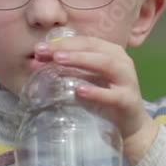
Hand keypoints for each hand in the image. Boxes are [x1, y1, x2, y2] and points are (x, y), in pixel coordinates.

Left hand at [35, 37, 159, 165]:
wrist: (129, 124)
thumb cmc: (105, 99)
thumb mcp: (85, 81)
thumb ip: (66, 70)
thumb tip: (36, 63)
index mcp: (111, 52)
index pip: (85, 41)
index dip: (62, 43)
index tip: (39, 48)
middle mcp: (121, 61)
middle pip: (93, 48)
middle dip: (67, 48)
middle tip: (44, 52)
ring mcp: (127, 80)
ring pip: (106, 64)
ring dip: (81, 60)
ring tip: (59, 61)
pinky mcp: (128, 100)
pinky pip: (113, 95)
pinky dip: (96, 92)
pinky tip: (79, 90)